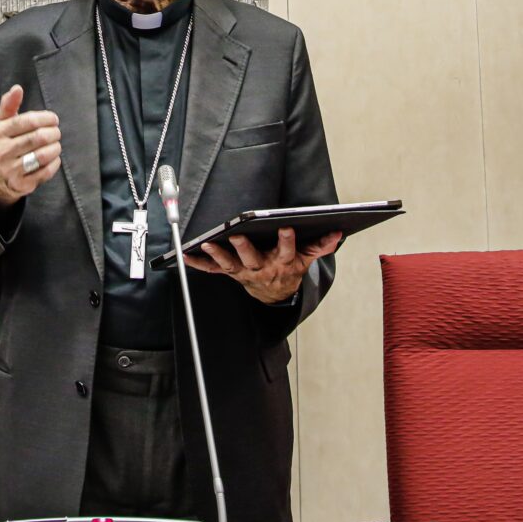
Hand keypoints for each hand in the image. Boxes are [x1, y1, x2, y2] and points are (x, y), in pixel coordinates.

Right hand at [0, 84, 60, 207]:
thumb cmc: (6, 142)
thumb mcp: (3, 123)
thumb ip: (9, 105)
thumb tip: (17, 88)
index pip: (27, 121)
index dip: (45, 118)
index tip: (54, 119)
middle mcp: (2, 151)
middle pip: (38, 138)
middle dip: (53, 133)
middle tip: (56, 132)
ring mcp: (11, 169)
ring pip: (42, 155)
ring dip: (55, 148)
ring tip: (56, 144)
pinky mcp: (21, 183)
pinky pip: (45, 172)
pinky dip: (54, 163)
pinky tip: (53, 158)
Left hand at [187, 228, 342, 304]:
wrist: (275, 295)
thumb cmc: (288, 270)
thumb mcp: (306, 260)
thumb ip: (320, 246)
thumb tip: (336, 233)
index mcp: (282, 263)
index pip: (286, 251)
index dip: (286, 240)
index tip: (285, 227)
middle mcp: (261, 268)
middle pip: (253, 258)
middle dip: (245, 247)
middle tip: (237, 234)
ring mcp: (244, 273)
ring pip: (230, 264)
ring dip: (218, 254)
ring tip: (208, 243)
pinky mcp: (231, 274)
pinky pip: (213, 270)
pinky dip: (199, 263)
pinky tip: (185, 255)